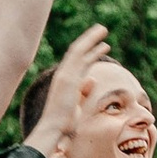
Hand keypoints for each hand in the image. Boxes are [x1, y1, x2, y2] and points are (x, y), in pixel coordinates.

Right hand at [29, 22, 110, 157]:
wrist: (53, 128)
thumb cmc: (64, 123)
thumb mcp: (77, 104)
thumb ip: (83, 91)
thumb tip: (91, 80)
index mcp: (66, 81)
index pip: (78, 62)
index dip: (90, 53)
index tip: (101, 46)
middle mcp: (64, 74)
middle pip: (78, 52)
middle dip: (90, 40)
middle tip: (102, 30)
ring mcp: (65, 75)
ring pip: (78, 50)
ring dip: (91, 38)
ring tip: (103, 28)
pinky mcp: (67, 77)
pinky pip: (78, 56)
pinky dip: (89, 45)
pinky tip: (102, 41)